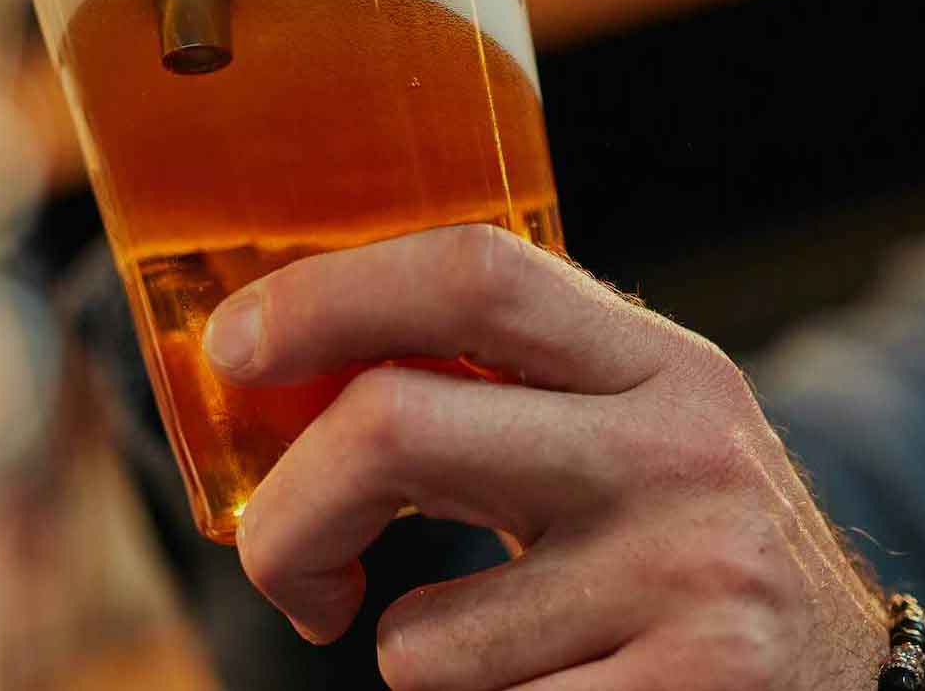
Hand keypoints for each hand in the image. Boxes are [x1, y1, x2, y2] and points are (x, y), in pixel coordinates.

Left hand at [203, 225, 895, 689]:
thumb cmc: (692, 564)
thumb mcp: (637, 441)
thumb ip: (506, 391)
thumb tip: (283, 377)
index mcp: (660, 366)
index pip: (473, 273)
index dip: (323, 297)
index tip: (232, 351)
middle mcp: (681, 455)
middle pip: (391, 426)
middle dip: (287, 517)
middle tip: (290, 576)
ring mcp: (686, 584)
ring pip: (416, 637)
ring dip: (420, 665)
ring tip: (514, 660)